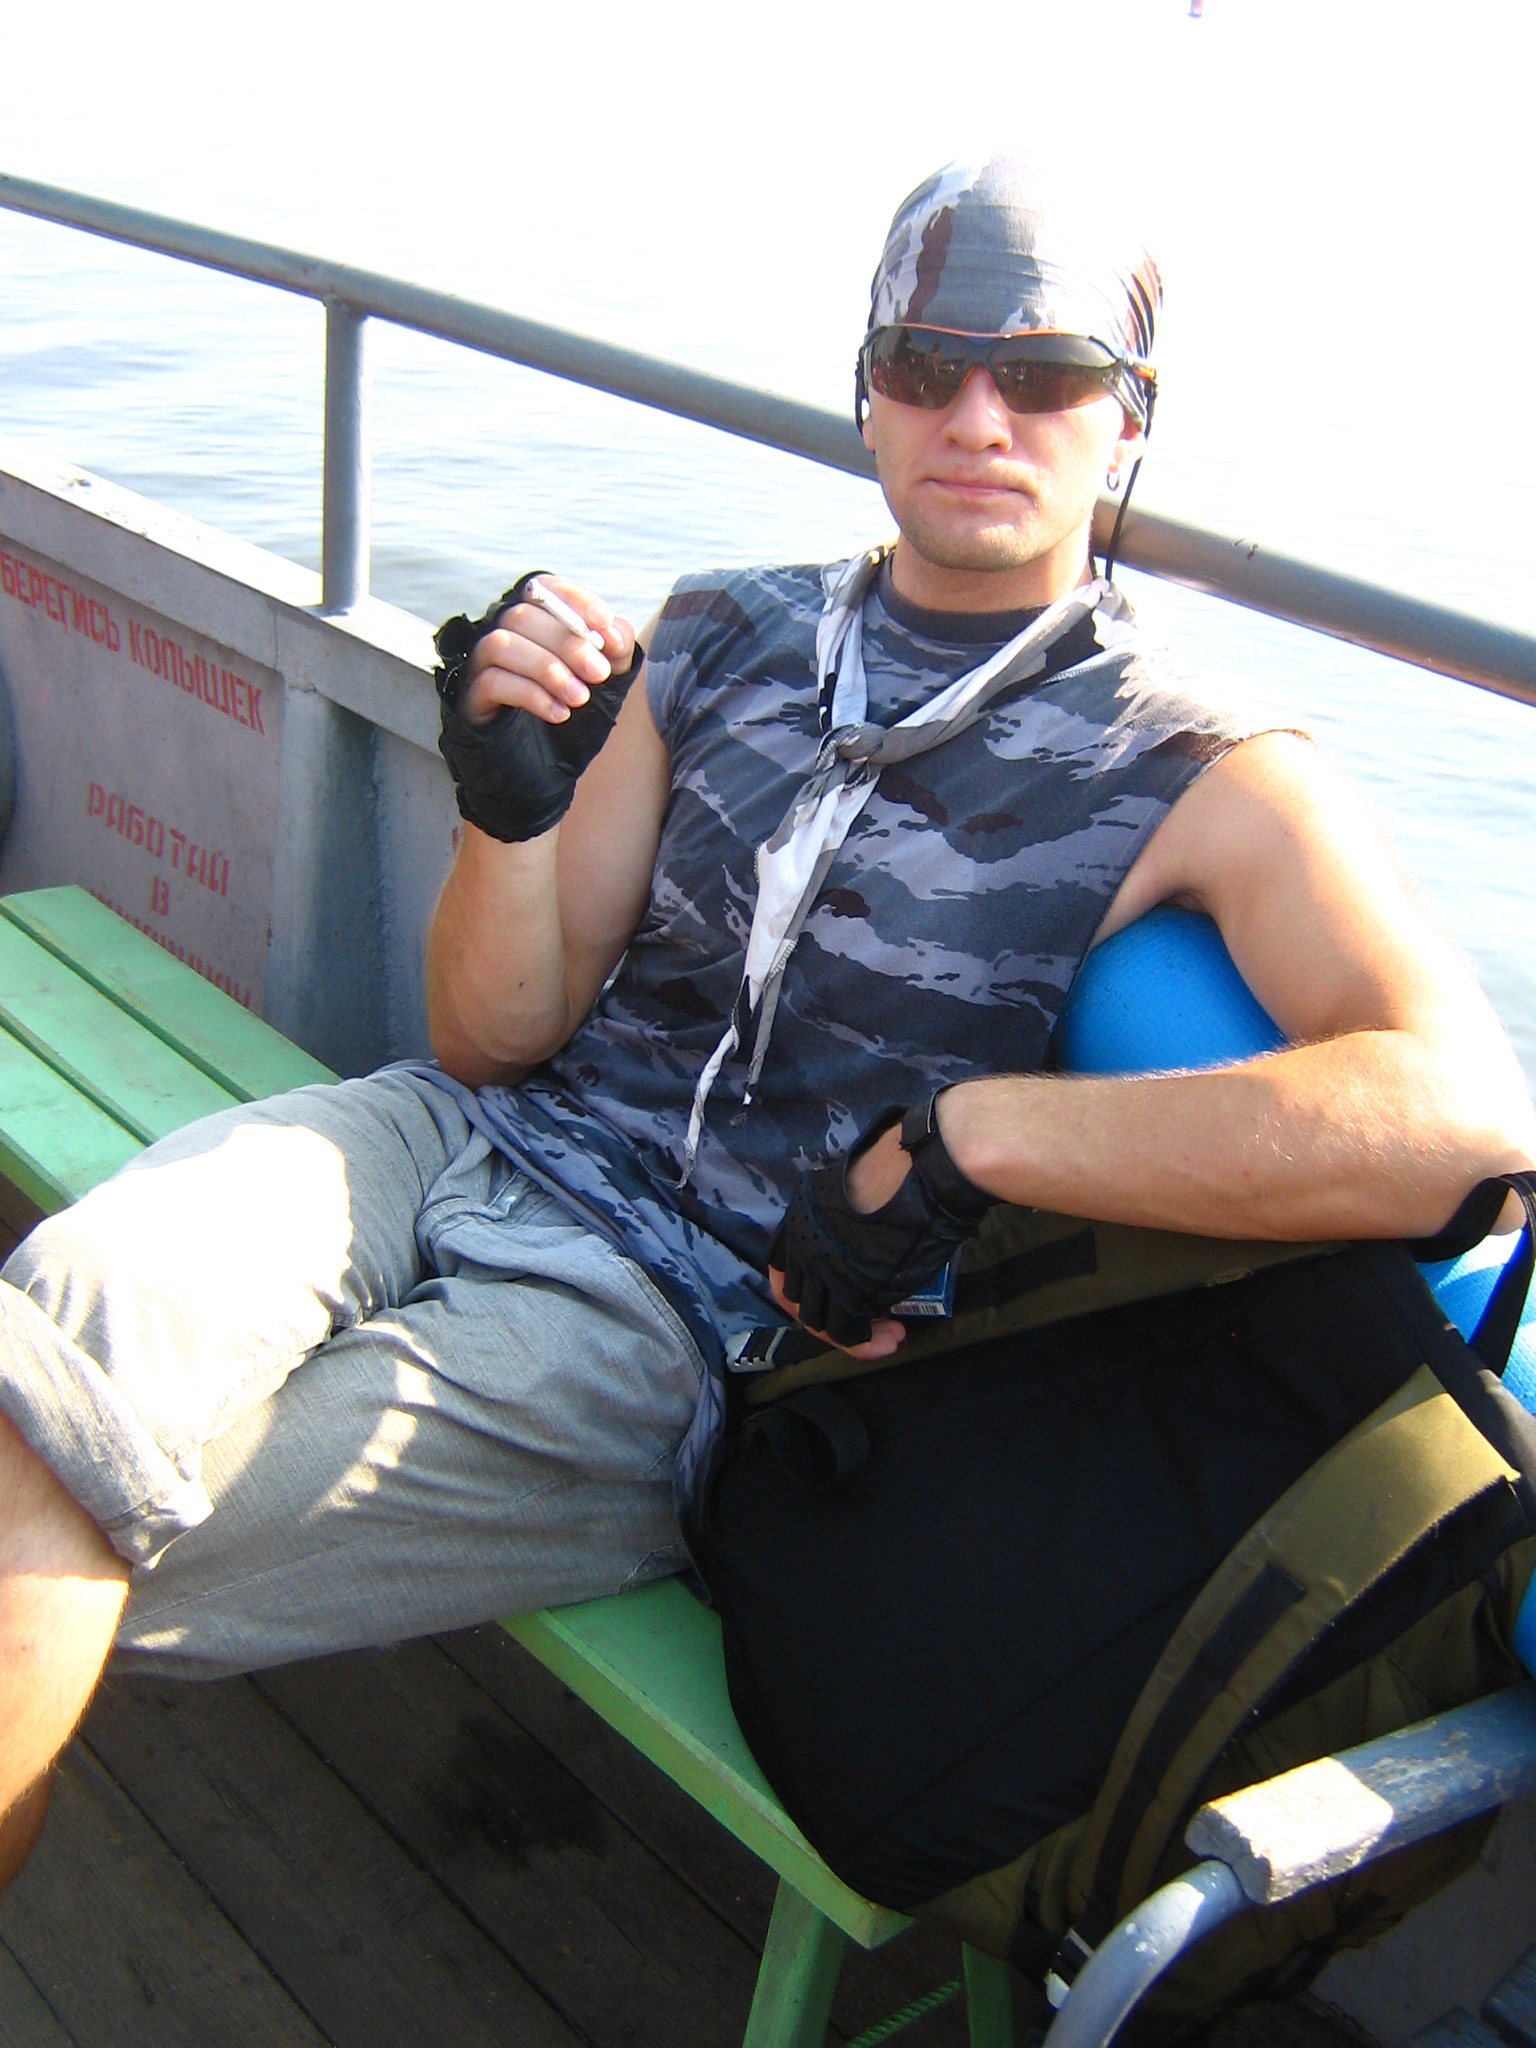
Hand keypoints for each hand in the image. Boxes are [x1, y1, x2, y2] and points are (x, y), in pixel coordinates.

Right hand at [435, 577, 644, 844]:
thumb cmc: (571, 724)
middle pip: (522, 615)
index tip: (604, 623)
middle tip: (598, 673)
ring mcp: (478, 668)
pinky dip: (531, 695)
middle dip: (567, 642)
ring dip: (547, 668)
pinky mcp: (469, 700)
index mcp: (531, 625)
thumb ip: (615, 651)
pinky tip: (559, 714)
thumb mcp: (604, 684)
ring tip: (579, 698)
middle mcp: (498, 637)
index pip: (542, 588)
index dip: (573, 599)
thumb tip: (613, 633)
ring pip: (502, 644)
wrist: (542, 781)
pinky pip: (492, 682)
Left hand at [766, 1098, 992, 1354]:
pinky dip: (867, 1343)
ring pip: (821, 1321)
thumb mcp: (860, 1194)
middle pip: (801, 1300)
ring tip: (890, 1335)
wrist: (924, 1171)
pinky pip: (847, 1332)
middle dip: (832, 1317)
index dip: (805, 1292)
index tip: (833, 1299)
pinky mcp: (848, 1291)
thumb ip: (850, 1224)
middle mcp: (803, 1245)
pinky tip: (890, 1339)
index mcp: (801, 1217)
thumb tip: (865, 1241)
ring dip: (855, 1337)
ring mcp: (822, 1269)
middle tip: (870, 1321)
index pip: (783, 1270)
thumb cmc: (905, 1171)